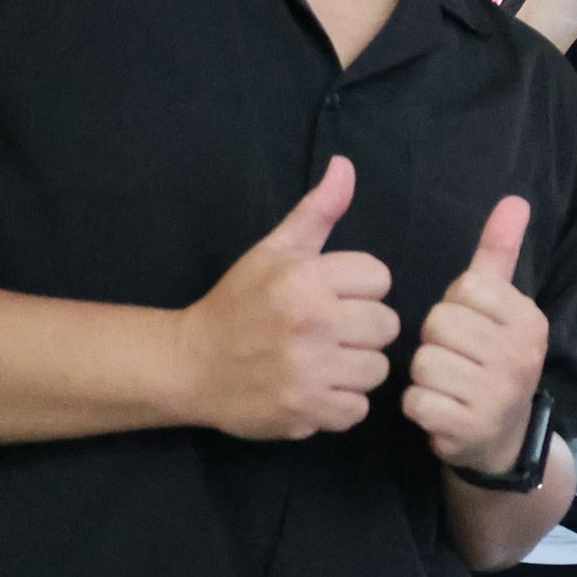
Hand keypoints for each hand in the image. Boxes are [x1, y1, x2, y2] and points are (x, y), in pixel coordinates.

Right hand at [176, 156, 400, 439]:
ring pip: (378, 369)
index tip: (331, 296)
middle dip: (362, 329)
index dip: (359, 288)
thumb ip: (317, 212)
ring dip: (355, 369)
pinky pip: (358, 409)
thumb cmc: (237, 304)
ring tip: (322, 362)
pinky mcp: (307, 411)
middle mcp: (312, 323)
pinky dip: (340, 405)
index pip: (381, 278)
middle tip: (328, 332)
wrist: (189, 365)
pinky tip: (315, 389)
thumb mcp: (273, 251)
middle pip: (387, 326)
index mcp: (306, 278)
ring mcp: (310, 371)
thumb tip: (346, 165)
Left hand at [407, 195, 552, 476]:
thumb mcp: (501, 305)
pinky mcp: (471, 427)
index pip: (465, 289)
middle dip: (435, 342)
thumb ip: (500, 253)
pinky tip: (440, 409)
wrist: (502, 437)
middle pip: (439, 324)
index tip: (469, 328)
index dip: (454, 307)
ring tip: (447, 385)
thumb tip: (514, 199)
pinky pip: (416, 401)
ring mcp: (499, 394)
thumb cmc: (492, 359)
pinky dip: (419, 406)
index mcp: (529, 319)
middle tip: (456, 359)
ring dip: (424, 376)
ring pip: (423, 363)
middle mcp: (521, 355)